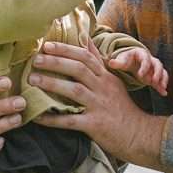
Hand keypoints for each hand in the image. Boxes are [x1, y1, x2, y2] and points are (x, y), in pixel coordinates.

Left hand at [29, 40, 166, 168]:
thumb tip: (85, 38)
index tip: (47, 45)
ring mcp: (99, 106)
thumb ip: (97, 61)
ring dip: (52, 83)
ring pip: (74, 90)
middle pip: (79, 69)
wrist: (138, 134)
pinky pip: (70, 120)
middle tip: (36, 60)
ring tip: (33, 80)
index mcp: (106, 77)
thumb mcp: (113, 81)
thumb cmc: (122, 108)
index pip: (86, 57)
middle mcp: (103, 88)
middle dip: (56, 62)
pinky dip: (53, 119)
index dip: (66, 49)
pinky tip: (37, 116)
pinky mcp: (95, 125)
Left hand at [108, 47, 167, 95]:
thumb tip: (110, 62)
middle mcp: (150, 60)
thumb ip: (117, 62)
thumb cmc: (126, 60)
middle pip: (158, 64)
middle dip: (157, 72)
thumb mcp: (122, 60)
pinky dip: (162, 86)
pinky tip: (164, 93)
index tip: (140, 75)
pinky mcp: (155, 75)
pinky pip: (161, 80)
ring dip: (163, 79)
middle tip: (153, 81)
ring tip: (162, 87)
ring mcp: (154, 68)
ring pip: (162, 71)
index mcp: (142, 54)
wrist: (131, 61)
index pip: (146, 58)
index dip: (144, 67)